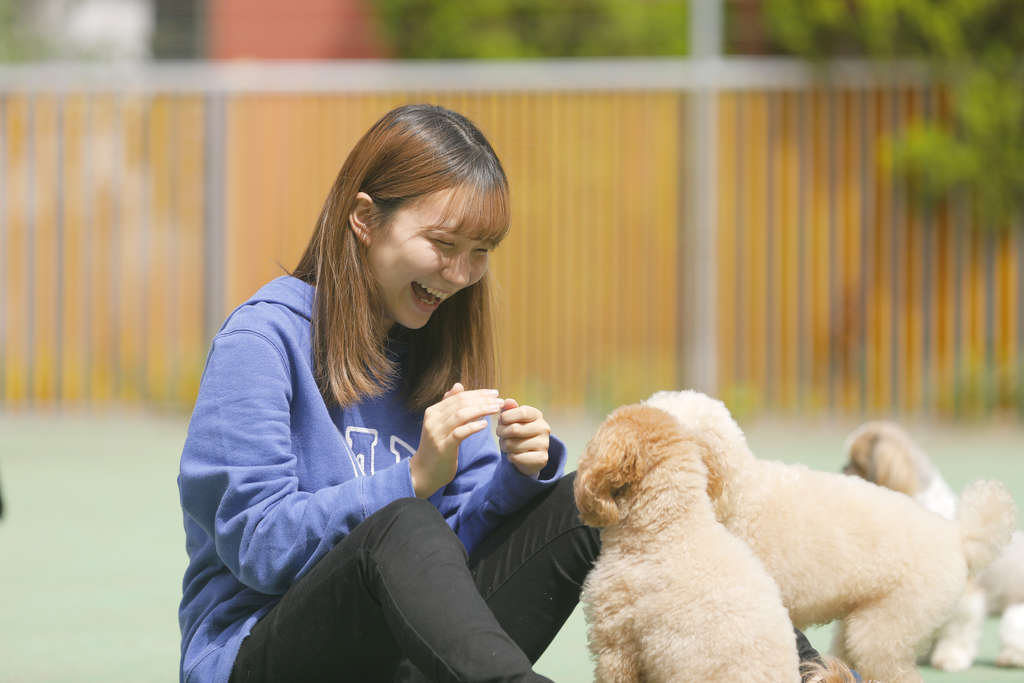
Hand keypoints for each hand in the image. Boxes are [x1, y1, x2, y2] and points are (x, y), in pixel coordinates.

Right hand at [410, 383, 503, 497]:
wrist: (424, 472)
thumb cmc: (437, 447)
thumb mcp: (441, 424)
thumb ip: (449, 405)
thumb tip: (458, 385)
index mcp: (433, 411)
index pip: (458, 397)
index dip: (478, 393)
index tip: (494, 393)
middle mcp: (433, 420)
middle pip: (461, 403)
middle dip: (482, 400)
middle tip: (499, 400)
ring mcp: (437, 433)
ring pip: (461, 415)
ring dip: (481, 410)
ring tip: (496, 409)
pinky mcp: (443, 447)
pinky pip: (459, 433)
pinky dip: (473, 427)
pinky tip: (485, 424)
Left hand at [496, 399, 549, 477]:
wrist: (527, 456)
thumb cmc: (517, 433)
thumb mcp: (511, 419)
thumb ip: (508, 410)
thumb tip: (507, 401)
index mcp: (537, 415)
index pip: (522, 412)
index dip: (507, 417)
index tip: (501, 420)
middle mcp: (544, 428)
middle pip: (515, 429)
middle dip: (501, 432)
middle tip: (500, 434)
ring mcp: (544, 443)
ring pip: (513, 445)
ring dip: (504, 446)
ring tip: (506, 445)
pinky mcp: (542, 458)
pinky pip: (517, 457)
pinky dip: (510, 457)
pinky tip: (513, 455)